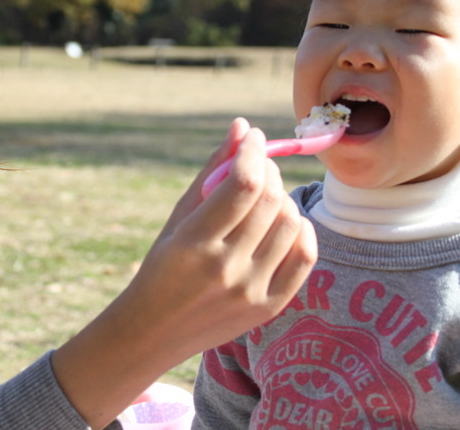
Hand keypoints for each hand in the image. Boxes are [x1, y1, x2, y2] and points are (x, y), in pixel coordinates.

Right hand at [52, 118, 317, 427]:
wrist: (154, 332)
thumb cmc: (162, 265)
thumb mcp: (178, 216)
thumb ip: (212, 171)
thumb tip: (241, 126)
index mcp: (194, 243)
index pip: (242, 184)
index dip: (253, 151)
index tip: (252, 137)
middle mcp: (225, 269)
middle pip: (270, 200)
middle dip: (268, 170)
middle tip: (258, 165)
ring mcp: (251, 291)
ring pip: (291, 223)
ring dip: (282, 199)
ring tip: (264, 198)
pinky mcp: (269, 308)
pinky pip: (305, 256)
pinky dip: (301, 230)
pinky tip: (282, 223)